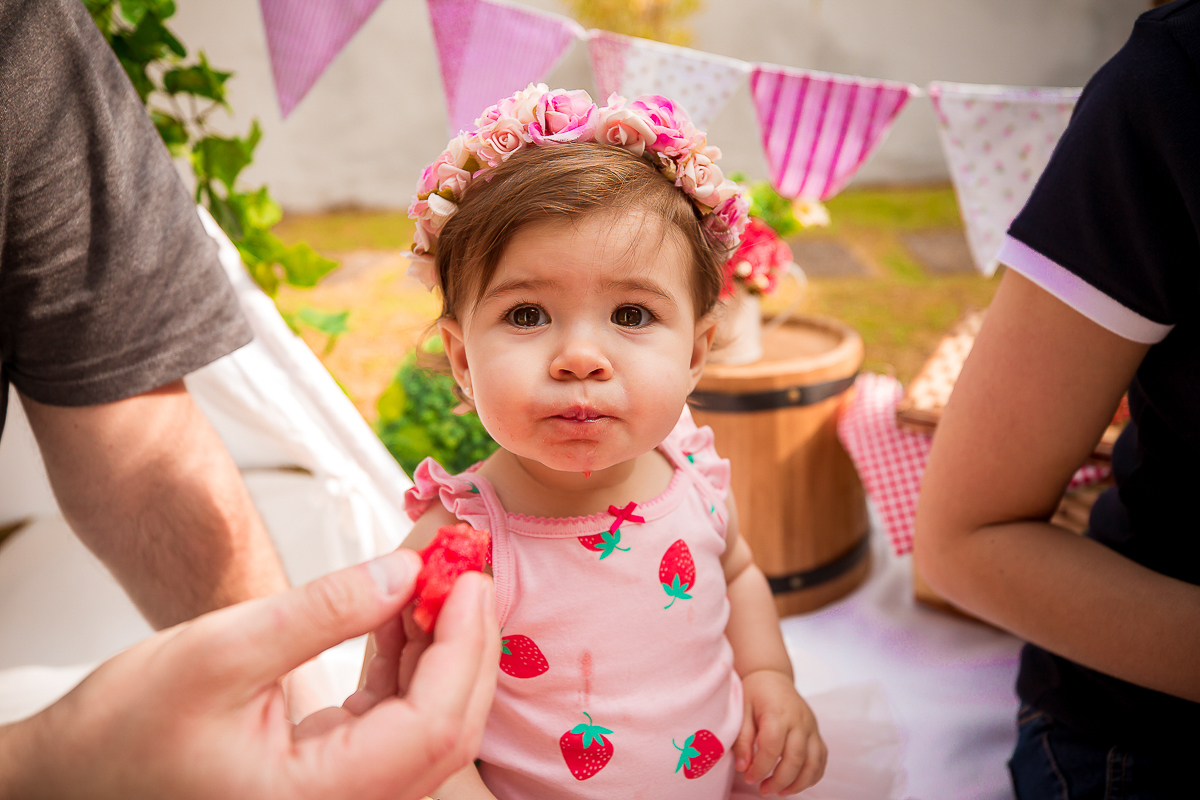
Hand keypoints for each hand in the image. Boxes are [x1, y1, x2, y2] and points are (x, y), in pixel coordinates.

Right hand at [0, 549, 499, 799]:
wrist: (77, 775)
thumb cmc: (125, 730)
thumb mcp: (222, 652)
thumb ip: (324, 613)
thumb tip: (406, 572)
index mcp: (319, 799)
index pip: (434, 726)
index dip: (465, 646)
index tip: (468, 576)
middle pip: (447, 730)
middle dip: (466, 644)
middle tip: (464, 569)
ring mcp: (342, 794)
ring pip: (429, 723)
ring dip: (439, 647)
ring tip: (433, 578)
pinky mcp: (332, 771)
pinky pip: (395, 717)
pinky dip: (406, 661)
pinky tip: (398, 608)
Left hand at [734, 669, 825, 794]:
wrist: (772, 676)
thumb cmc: (754, 693)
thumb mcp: (741, 710)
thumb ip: (742, 739)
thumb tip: (743, 767)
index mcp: (777, 712)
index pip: (772, 746)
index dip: (761, 767)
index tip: (749, 777)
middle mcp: (799, 720)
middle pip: (795, 758)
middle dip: (780, 780)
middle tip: (764, 790)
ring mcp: (811, 726)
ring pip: (813, 762)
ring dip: (799, 783)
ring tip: (781, 792)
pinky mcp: (816, 732)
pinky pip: (822, 758)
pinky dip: (813, 775)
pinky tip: (797, 783)